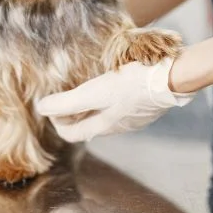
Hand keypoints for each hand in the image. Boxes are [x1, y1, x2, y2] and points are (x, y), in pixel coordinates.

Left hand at [35, 58, 195, 141]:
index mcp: (103, 126)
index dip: (56, 122)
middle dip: (71, 114)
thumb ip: (67, 102)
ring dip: (89, 106)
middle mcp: (117, 126)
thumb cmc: (132, 85)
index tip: (50, 105)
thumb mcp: (94, 92)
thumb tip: (41, 108)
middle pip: (87, 125)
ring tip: (83, 88)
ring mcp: (132, 117)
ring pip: (103, 116)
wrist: (171, 77)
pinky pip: (118, 107)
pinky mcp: (143, 105)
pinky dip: (107, 100)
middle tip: (62, 95)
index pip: (71, 135)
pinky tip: (109, 84)